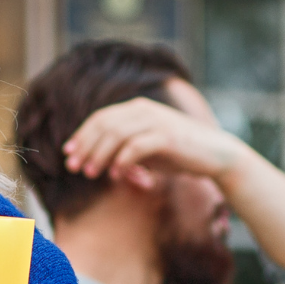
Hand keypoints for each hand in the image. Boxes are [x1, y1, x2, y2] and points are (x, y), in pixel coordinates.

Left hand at [61, 96, 246, 191]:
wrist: (216, 155)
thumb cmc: (179, 153)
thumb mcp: (146, 149)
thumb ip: (123, 150)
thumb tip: (95, 161)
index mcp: (137, 108)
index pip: (100, 118)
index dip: (81, 136)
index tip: (68, 154)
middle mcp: (144, 110)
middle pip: (104, 125)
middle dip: (85, 146)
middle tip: (74, 167)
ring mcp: (156, 121)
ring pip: (116, 135)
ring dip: (99, 155)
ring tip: (91, 173)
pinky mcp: (167, 137)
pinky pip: (136, 147)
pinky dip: (122, 161)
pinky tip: (117, 175)